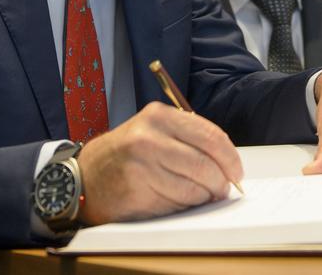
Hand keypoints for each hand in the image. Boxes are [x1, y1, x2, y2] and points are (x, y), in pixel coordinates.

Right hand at [76, 101, 241, 224]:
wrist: (85, 175)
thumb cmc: (127, 153)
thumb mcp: (154, 129)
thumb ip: (188, 137)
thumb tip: (228, 162)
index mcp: (159, 116)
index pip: (211, 137)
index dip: (230, 158)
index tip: (236, 171)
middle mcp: (149, 137)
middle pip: (205, 165)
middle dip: (220, 182)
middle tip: (223, 188)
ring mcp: (141, 166)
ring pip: (194, 188)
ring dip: (204, 197)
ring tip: (200, 194)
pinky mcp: (137, 192)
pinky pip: (177, 204)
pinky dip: (185, 206)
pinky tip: (177, 199)